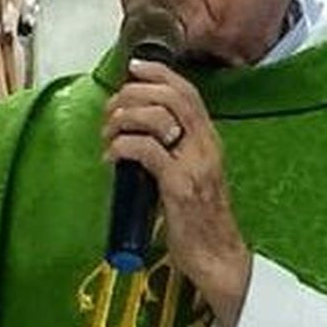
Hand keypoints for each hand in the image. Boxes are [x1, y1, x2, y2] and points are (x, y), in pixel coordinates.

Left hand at [102, 60, 249, 326]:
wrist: (218, 259)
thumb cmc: (199, 221)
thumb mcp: (190, 177)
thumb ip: (173, 153)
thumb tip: (137, 133)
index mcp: (210, 141)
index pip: (188, 92)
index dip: (159, 73)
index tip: (133, 68)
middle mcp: (206, 147)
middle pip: (170, 98)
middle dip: (132, 95)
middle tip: (110, 112)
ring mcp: (194, 166)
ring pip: (157, 119)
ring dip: (123, 120)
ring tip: (107, 136)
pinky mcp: (179, 187)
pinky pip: (146, 151)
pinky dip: (122, 147)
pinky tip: (111, 159)